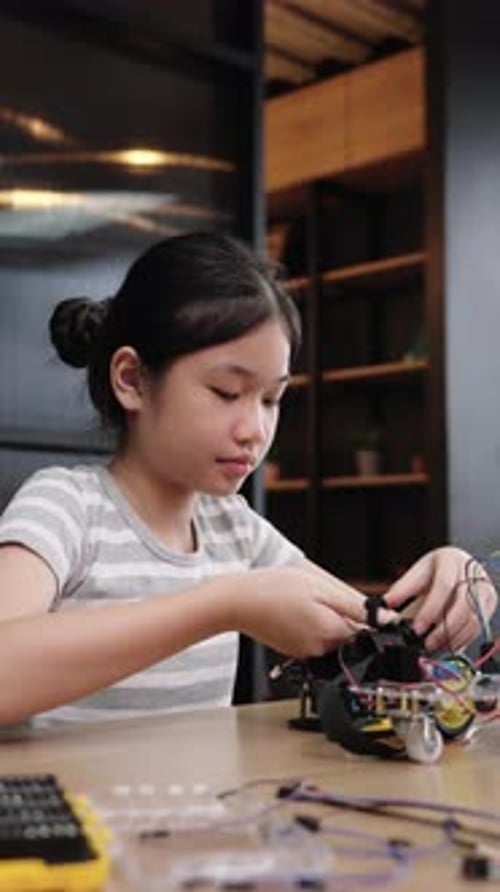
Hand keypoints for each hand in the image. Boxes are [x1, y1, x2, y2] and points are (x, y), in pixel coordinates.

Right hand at [235, 565, 395, 657]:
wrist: (236, 602)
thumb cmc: (273, 589)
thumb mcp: (321, 588)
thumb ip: (357, 606)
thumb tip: (388, 621)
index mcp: (332, 633)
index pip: (367, 632)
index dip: (367, 615)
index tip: (354, 602)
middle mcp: (321, 650)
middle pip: (349, 634)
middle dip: (344, 615)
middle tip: (322, 595)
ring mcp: (305, 653)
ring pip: (330, 636)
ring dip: (326, 619)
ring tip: (305, 600)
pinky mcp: (293, 650)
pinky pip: (313, 638)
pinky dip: (310, 624)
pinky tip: (295, 609)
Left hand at [383, 546, 497, 650]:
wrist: (455, 566)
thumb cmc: (435, 570)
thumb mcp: (416, 575)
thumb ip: (401, 591)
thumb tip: (383, 608)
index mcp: (450, 559)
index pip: (443, 586)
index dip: (430, 610)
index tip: (417, 628)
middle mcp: (472, 572)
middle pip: (462, 604)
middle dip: (443, 629)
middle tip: (427, 644)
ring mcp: (484, 586)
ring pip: (473, 618)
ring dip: (453, 637)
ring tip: (434, 646)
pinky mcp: (490, 601)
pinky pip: (479, 625)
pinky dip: (463, 638)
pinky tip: (448, 645)